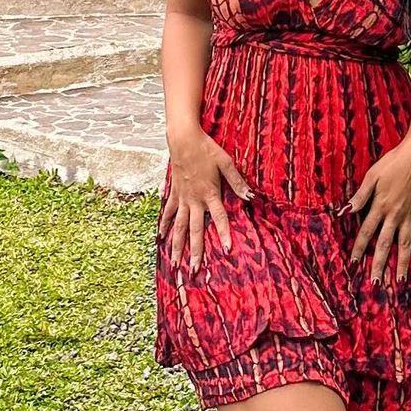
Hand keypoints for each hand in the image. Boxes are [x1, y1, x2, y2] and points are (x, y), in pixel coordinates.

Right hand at [159, 127, 253, 274]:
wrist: (183, 139)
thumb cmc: (206, 149)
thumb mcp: (226, 162)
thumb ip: (237, 181)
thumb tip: (250, 196)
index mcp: (210, 193)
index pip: (219, 218)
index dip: (223, 234)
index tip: (226, 251)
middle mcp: (195, 200)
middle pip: (195, 230)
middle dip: (195, 252)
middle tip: (194, 271)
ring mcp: (182, 198)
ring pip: (179, 226)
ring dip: (177, 246)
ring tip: (175, 263)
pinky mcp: (174, 193)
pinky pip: (169, 212)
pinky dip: (164, 225)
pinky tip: (160, 238)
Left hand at [341, 137, 410, 282]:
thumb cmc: (391, 163)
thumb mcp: (371, 176)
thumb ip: (359, 196)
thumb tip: (344, 211)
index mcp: (380, 207)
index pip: (366, 232)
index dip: (359, 248)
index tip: (354, 264)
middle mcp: (394, 215)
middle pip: (385, 244)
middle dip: (379, 265)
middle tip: (376, 284)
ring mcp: (409, 214)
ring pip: (405, 243)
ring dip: (403, 263)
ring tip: (401, 281)